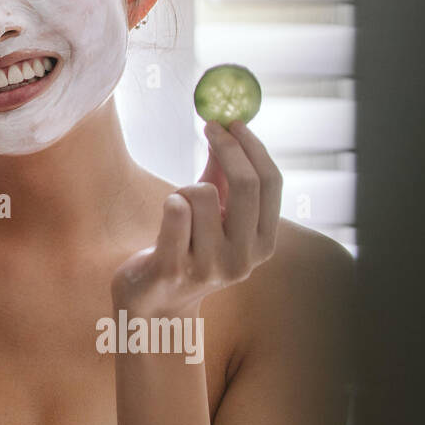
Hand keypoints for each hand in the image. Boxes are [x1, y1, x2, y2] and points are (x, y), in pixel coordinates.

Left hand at [112, 119, 282, 315]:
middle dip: (227, 147)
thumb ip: (222, 176)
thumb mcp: (213, 214)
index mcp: (262, 245)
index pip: (271, 185)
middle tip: (210, 127)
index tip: (234, 122)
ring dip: (183, 190)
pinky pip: (174, 211)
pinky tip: (165, 217)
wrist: (153, 302)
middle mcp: (243, 259)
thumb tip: (227, 127)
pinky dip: (168, 202)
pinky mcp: (174, 268)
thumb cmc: (185, 249)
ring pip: (200, 194)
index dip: (253, 148)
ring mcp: (209, 267)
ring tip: (176, 212)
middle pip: (244, 185)